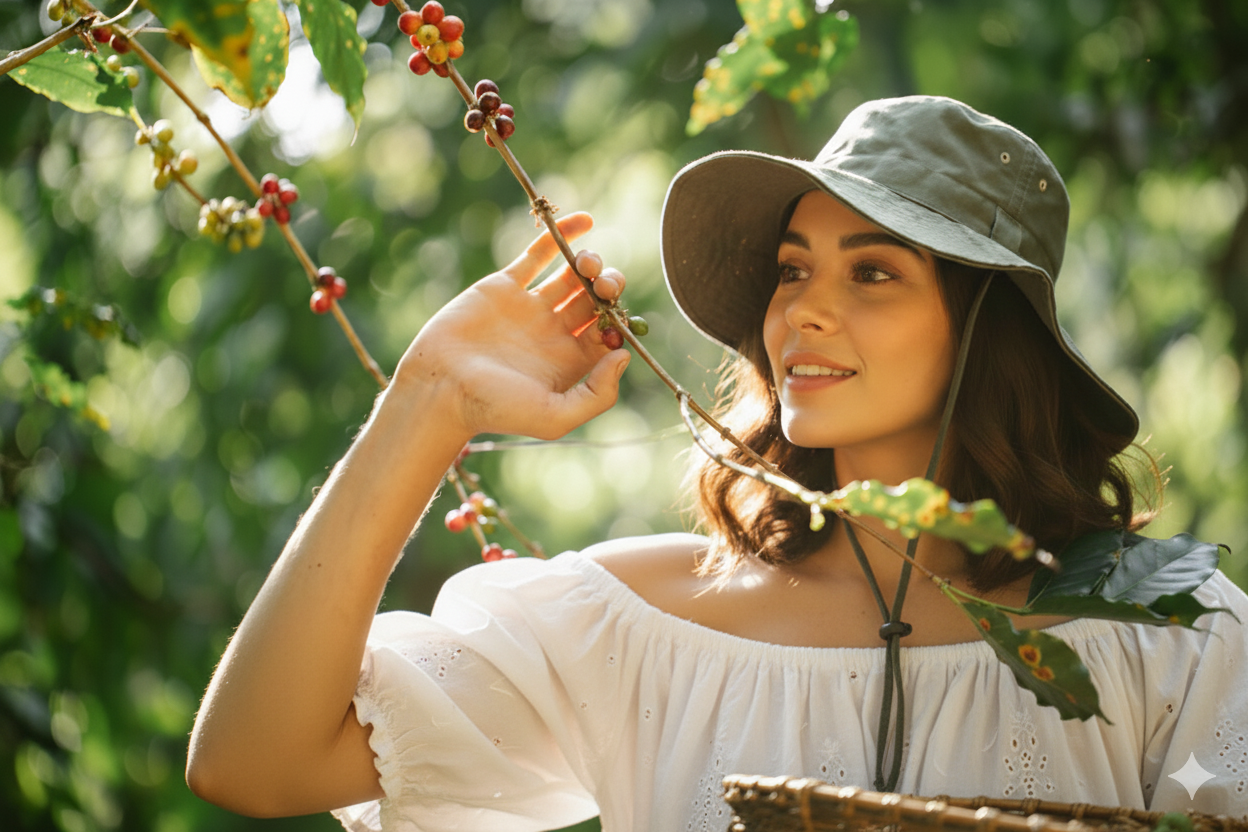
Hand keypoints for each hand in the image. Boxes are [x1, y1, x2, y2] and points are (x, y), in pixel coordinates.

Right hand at [393, 212, 629, 439]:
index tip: (618, 316)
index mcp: (570, 362)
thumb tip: (624, 356)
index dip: (621, 319)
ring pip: (571, 276)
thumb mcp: (555, 417)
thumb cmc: (495, 410)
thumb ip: (598, 395)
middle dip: (609, 287)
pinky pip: (537, 255)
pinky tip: (585, 220)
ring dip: (590, 263)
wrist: (441, 388)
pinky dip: (561, 236)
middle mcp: (553, 333)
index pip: (610, 332)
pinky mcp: (504, 286)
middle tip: (605, 286)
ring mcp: (529, 307)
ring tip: (587, 263)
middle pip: (595, 301)